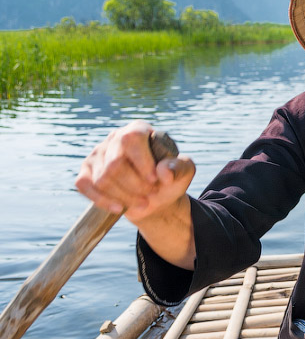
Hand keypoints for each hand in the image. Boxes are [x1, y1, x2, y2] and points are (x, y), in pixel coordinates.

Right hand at [75, 121, 195, 222]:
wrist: (155, 197)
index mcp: (138, 130)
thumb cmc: (169, 178)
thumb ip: (180, 167)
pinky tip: (119, 208)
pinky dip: (103, 200)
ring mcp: (97, 155)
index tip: (155, 180)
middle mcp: (114, 138)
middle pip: (115, 164)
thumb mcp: (184, 171)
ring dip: (124, 196)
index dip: (142, 162)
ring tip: (143, 203)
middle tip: (151, 194)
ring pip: (102, 179)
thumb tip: (164, 172)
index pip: (132, 139)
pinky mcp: (86, 172)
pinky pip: (85, 186)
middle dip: (135, 185)